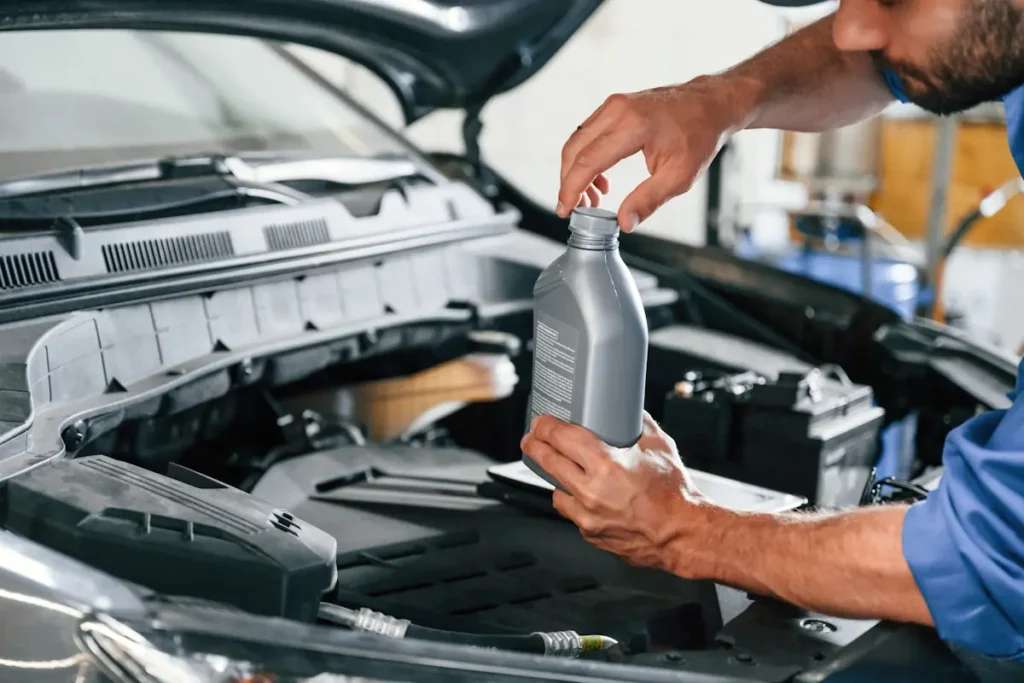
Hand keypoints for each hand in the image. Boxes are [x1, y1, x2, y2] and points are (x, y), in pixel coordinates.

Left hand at [521, 412, 717, 576]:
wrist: (683, 534)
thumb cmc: (674, 494)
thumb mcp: (659, 446)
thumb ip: (639, 423)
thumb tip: (628, 409)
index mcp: (606, 465)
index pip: (560, 438)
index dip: (544, 426)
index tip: (540, 422)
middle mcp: (591, 491)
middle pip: (546, 461)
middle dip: (535, 446)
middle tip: (532, 438)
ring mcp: (587, 516)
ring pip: (555, 490)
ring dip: (555, 477)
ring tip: (562, 468)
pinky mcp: (590, 533)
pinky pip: (572, 513)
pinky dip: (576, 502)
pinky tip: (586, 495)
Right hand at [557, 76, 751, 229]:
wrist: (711, 104)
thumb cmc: (700, 135)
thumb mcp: (679, 176)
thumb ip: (648, 200)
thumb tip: (624, 222)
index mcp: (633, 126)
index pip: (587, 161)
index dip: (571, 189)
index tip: (565, 210)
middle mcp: (617, 110)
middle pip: (574, 150)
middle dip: (569, 183)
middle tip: (575, 209)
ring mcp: (614, 105)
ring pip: (577, 141)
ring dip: (576, 172)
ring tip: (592, 199)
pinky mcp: (615, 106)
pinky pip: (588, 134)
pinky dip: (586, 158)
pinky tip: (601, 180)